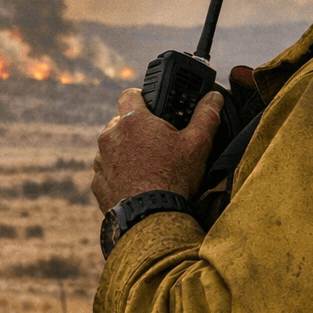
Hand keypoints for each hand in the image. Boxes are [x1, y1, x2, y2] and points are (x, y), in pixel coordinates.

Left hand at [92, 88, 222, 214]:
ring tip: (148, 166)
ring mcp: (101, 160)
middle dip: (137, 129)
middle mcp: (111, 136)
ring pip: (112, 147)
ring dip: (125, 152)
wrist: (151, 218)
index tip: (151, 106)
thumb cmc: (174, 179)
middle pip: (121, 123)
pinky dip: (119, 174)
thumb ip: (206, 116)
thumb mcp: (198, 144)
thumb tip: (215, 97)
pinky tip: (137, 184)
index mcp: (133, 121)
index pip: (129, 94)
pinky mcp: (98, 183)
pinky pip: (107, 172)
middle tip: (157, 142)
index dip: (141, 97)